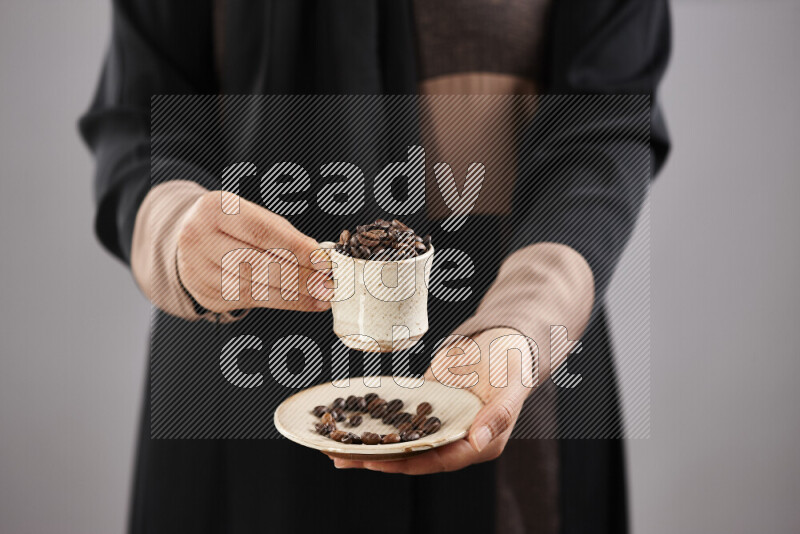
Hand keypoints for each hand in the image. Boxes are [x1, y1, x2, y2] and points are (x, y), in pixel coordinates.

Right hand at [176, 191, 330, 313]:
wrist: (192, 238)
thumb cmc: (234, 225)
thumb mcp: (254, 216)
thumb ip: (285, 235)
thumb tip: (320, 258)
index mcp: (215, 209)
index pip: (261, 231)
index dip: (295, 247)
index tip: (323, 260)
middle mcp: (200, 238)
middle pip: (256, 263)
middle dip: (299, 276)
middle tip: (327, 283)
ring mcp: (198, 269)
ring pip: (253, 287)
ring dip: (294, 295)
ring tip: (322, 295)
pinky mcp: (205, 293)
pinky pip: (248, 302)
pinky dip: (282, 303)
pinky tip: (305, 301)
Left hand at [331, 327, 533, 473]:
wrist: (506, 338)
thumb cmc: (516, 361)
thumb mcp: (514, 383)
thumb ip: (499, 413)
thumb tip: (477, 440)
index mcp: (481, 442)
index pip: (441, 459)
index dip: (408, 461)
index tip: (379, 459)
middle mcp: (457, 438)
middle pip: (414, 455)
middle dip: (378, 458)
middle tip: (342, 457)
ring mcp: (441, 423)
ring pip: (402, 439)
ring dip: (370, 443)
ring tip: (334, 445)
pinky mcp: (428, 406)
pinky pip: (400, 416)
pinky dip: (377, 419)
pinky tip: (351, 417)